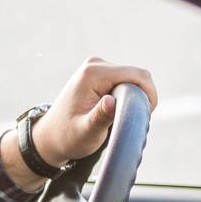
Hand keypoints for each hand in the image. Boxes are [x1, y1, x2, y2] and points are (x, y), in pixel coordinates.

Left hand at [32, 57, 158, 167]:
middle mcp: (95, 64)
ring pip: (133, 78)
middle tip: (130, 121)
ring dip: (135, 98)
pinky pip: (126, 81)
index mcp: (93, 74)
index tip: (145, 116)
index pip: (137, 75)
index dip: (149, 95)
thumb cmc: (68, 137)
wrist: (51, 136)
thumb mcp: (86, 131)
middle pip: (137, 75)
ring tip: (121, 118)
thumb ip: (100, 117)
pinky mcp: (100, 73)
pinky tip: (117, 112)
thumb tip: (111, 101)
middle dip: (141, 97)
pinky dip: (128, 96)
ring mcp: (97, 67)